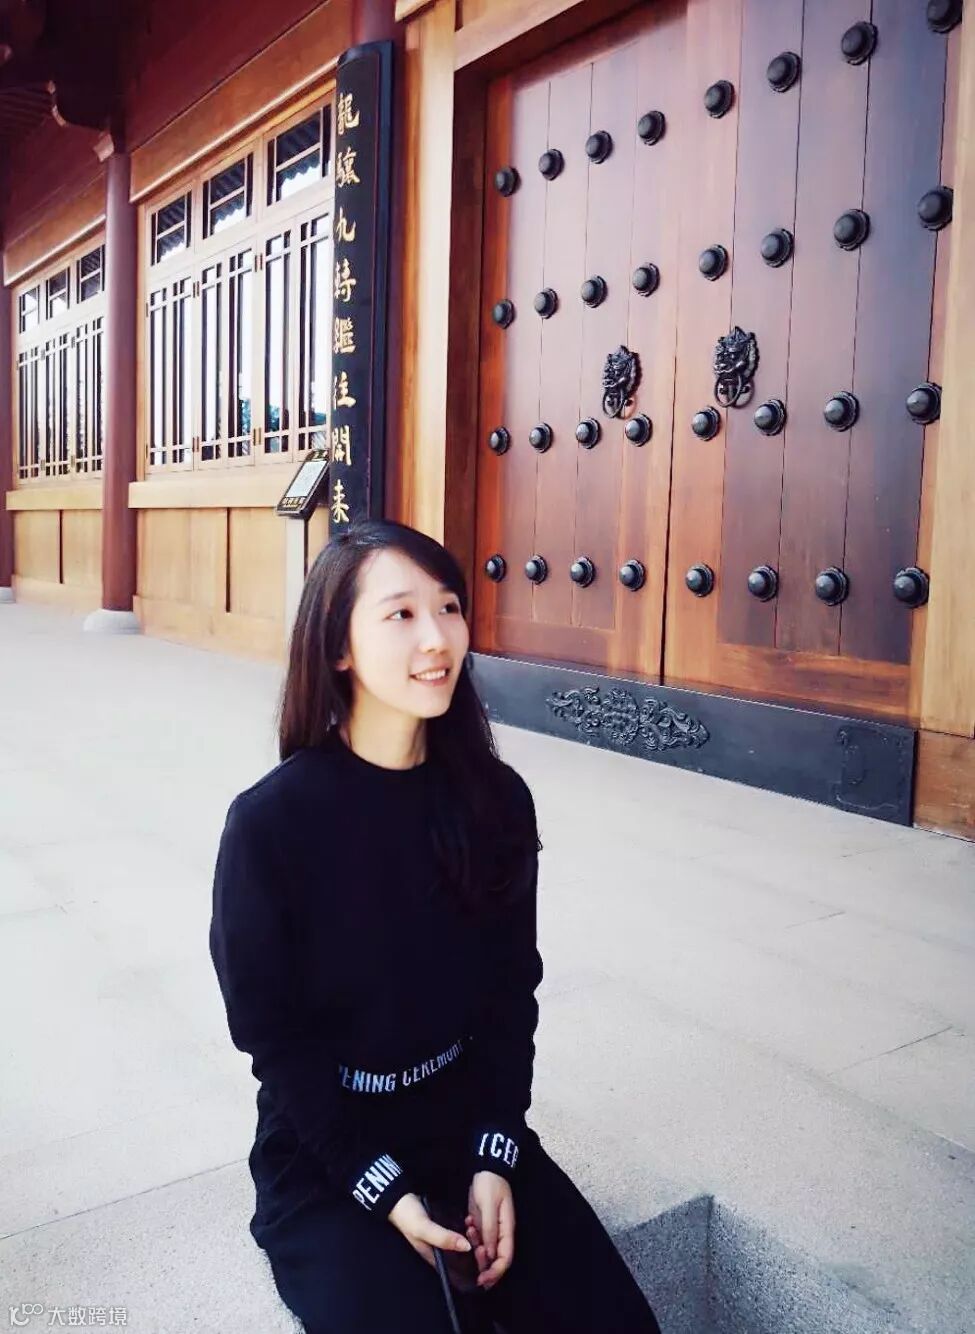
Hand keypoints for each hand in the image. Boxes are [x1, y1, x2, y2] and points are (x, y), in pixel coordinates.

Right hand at [387, 1192, 472, 1271]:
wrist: (397, 1195)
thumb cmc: (408, 1216)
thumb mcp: (424, 1229)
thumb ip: (443, 1238)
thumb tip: (467, 1247)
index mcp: (434, 1258)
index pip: (456, 1272)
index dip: (470, 1270)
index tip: (482, 1260)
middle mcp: (439, 1250)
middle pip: (461, 1258)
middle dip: (473, 1252)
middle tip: (480, 1241)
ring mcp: (441, 1238)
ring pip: (461, 1244)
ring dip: (470, 1238)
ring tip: (474, 1228)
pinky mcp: (444, 1226)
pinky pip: (459, 1231)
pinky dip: (466, 1228)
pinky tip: (470, 1220)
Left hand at [466, 1171, 514, 1289]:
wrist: (485, 1167)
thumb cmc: (489, 1184)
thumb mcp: (488, 1206)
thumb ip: (489, 1230)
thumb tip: (490, 1254)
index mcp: (506, 1229)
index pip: (505, 1258)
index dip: (495, 1271)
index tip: (482, 1279)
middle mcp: (500, 1232)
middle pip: (496, 1258)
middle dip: (484, 1266)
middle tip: (470, 1266)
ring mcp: (491, 1228)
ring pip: (485, 1249)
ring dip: (476, 1247)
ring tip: (469, 1228)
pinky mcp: (482, 1223)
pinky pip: (478, 1238)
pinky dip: (471, 1236)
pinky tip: (467, 1223)